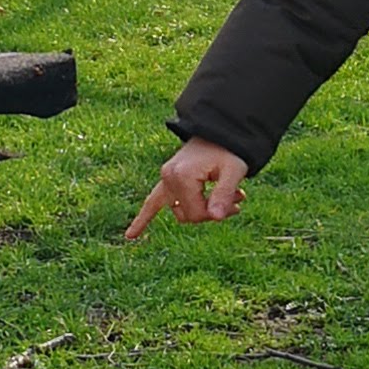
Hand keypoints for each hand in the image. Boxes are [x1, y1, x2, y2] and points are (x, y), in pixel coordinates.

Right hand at [126, 138, 249, 240]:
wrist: (219, 131)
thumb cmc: (228, 151)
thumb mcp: (233, 171)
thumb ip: (224, 194)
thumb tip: (216, 217)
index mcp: (183, 176)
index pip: (196, 213)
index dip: (217, 214)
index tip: (237, 205)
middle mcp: (169, 178)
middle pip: (188, 215)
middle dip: (212, 212)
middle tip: (238, 200)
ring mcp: (165, 178)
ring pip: (179, 211)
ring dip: (200, 210)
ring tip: (227, 199)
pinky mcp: (166, 178)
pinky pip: (153, 201)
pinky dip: (144, 218)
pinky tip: (131, 236)